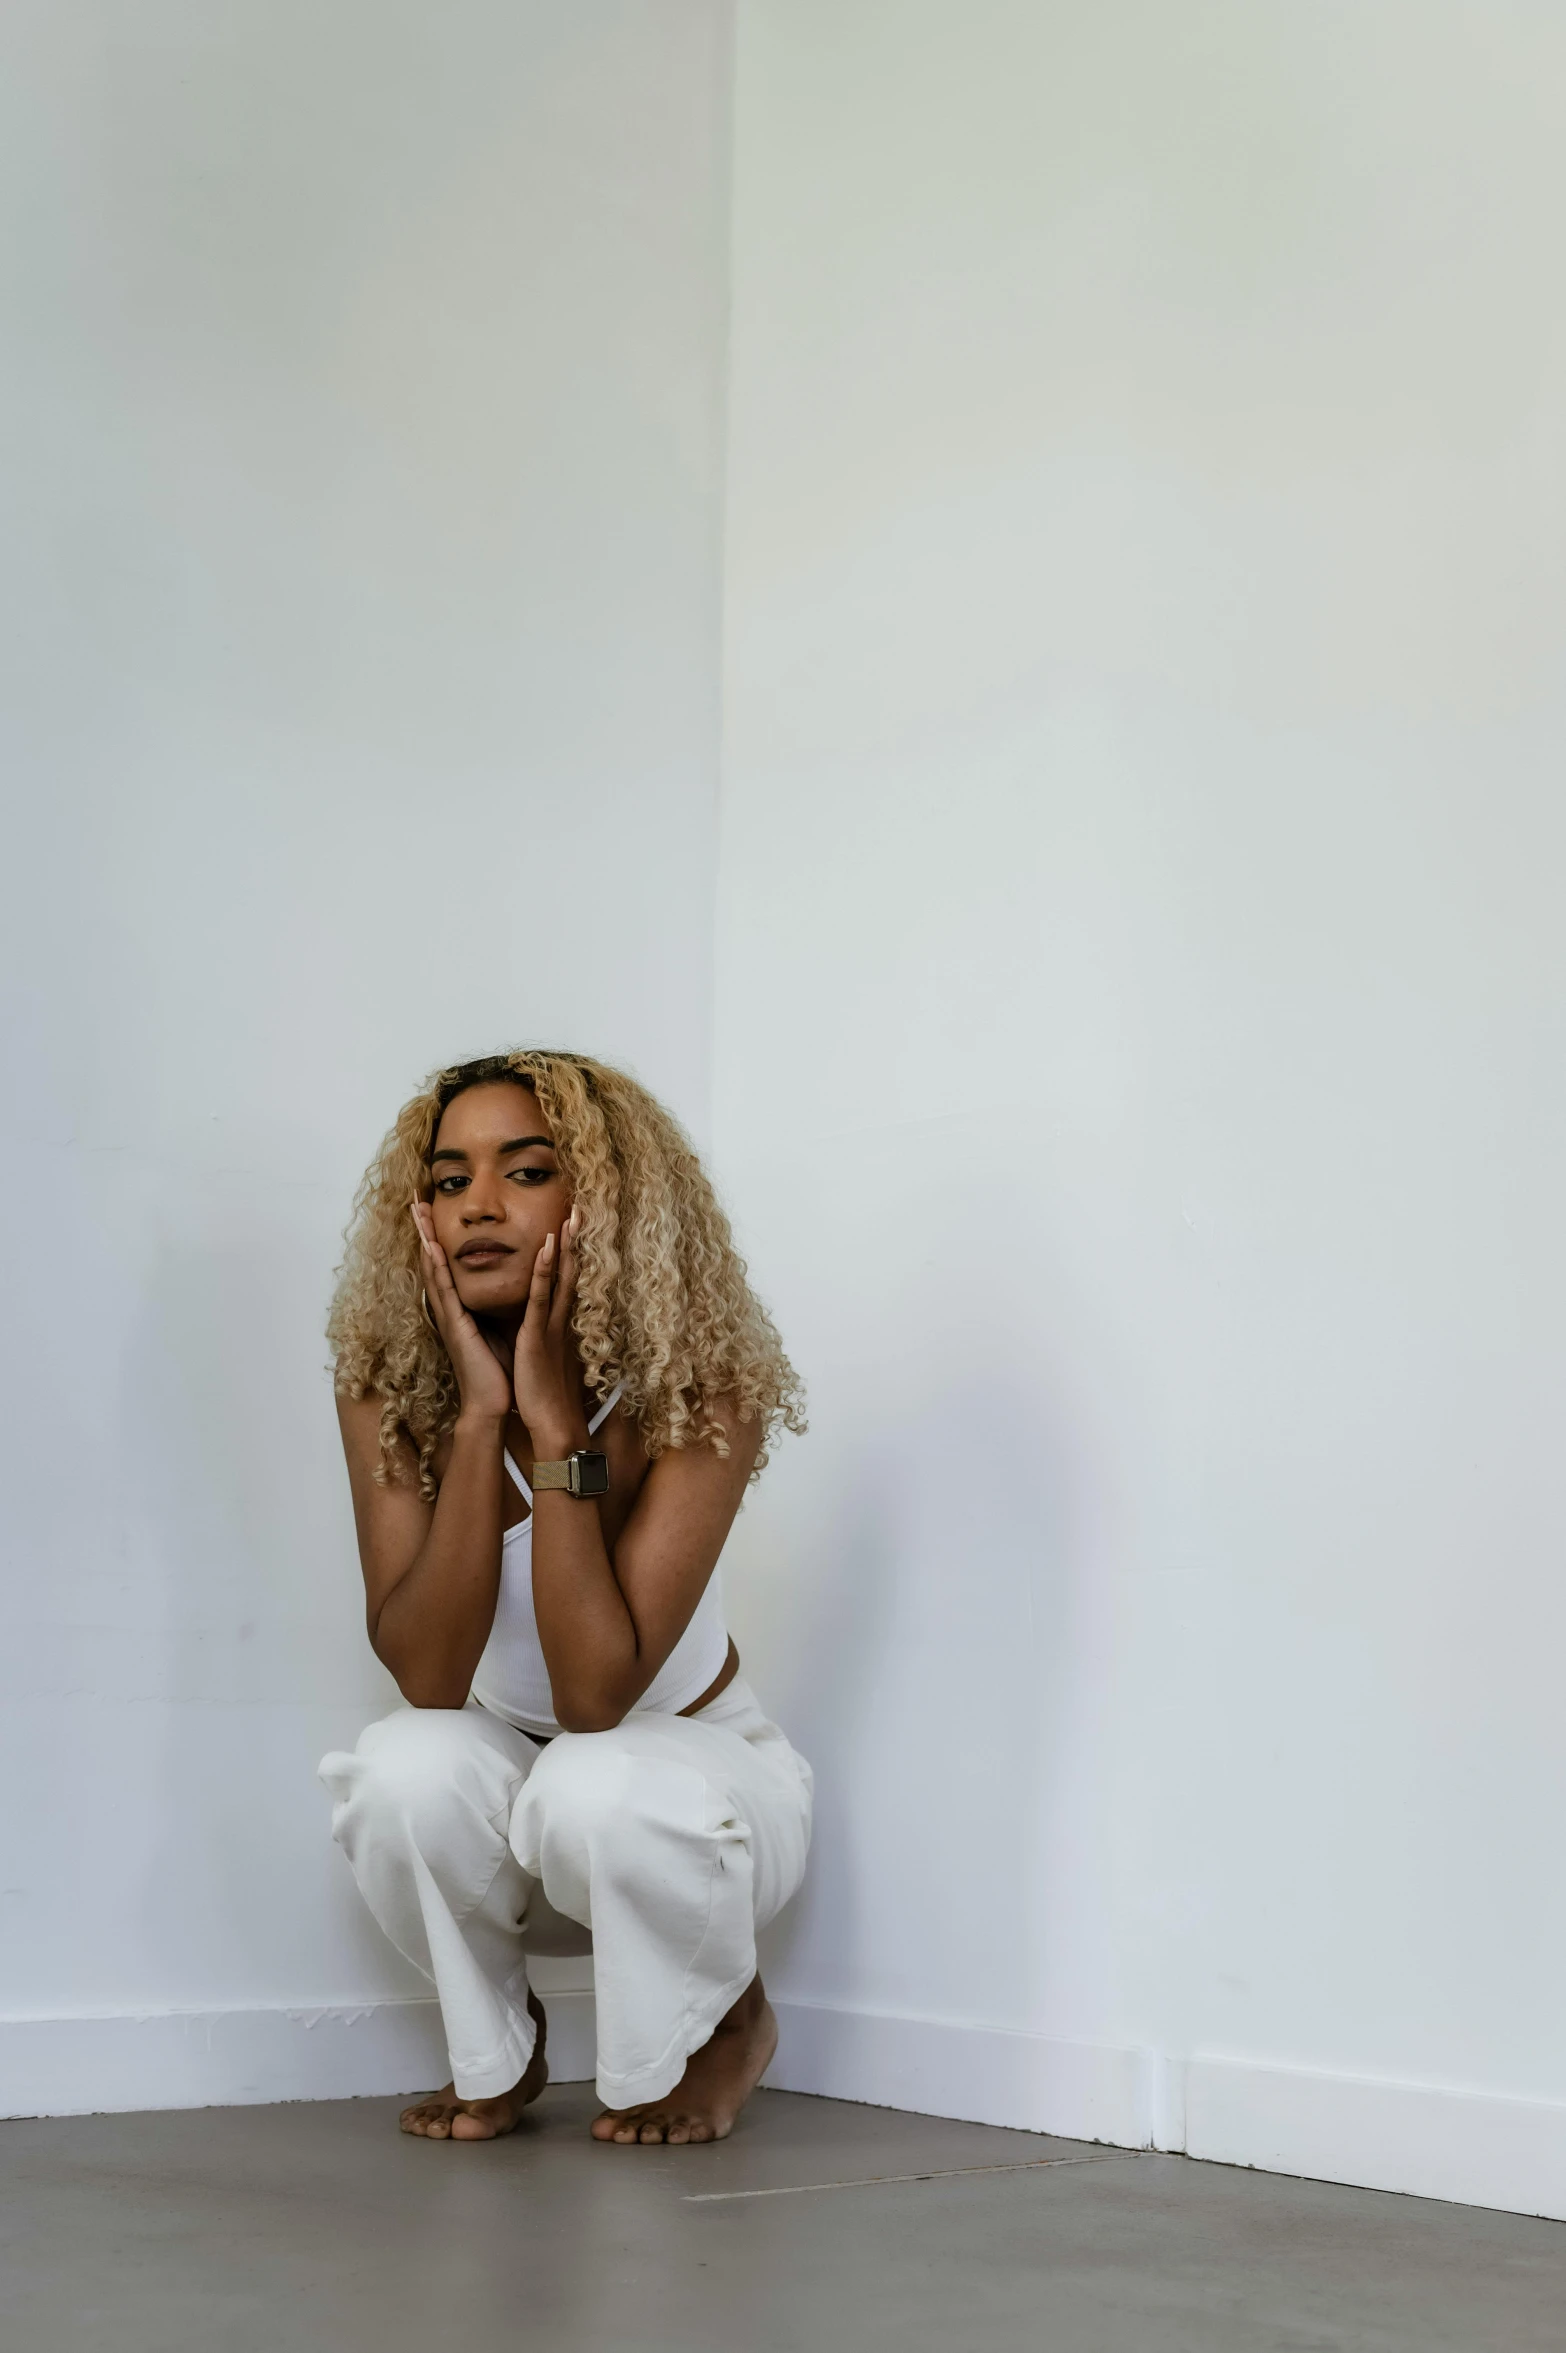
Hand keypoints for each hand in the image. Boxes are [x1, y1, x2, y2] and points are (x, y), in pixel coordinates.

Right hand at [411, 1203, 514, 1425]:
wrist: (492, 1404)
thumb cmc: (497, 1370)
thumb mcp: (497, 1329)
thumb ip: (494, 1308)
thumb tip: (505, 1285)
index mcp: (460, 1308)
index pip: (445, 1265)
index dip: (437, 1237)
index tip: (433, 1209)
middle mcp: (449, 1309)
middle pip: (432, 1261)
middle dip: (424, 1230)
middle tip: (415, 1199)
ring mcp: (449, 1317)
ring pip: (433, 1270)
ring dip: (425, 1239)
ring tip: (418, 1211)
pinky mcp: (456, 1327)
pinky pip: (446, 1292)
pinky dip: (437, 1268)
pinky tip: (431, 1247)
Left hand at [512, 1205, 585, 1456]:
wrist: (553, 1424)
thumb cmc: (547, 1397)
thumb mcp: (546, 1362)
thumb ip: (547, 1343)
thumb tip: (544, 1334)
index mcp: (558, 1326)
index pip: (567, 1282)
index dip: (571, 1255)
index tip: (573, 1229)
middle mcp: (560, 1320)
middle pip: (571, 1272)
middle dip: (575, 1242)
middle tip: (580, 1210)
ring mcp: (552, 1325)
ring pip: (561, 1278)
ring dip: (565, 1246)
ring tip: (570, 1217)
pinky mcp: (538, 1334)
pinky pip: (542, 1296)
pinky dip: (546, 1271)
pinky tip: (549, 1248)